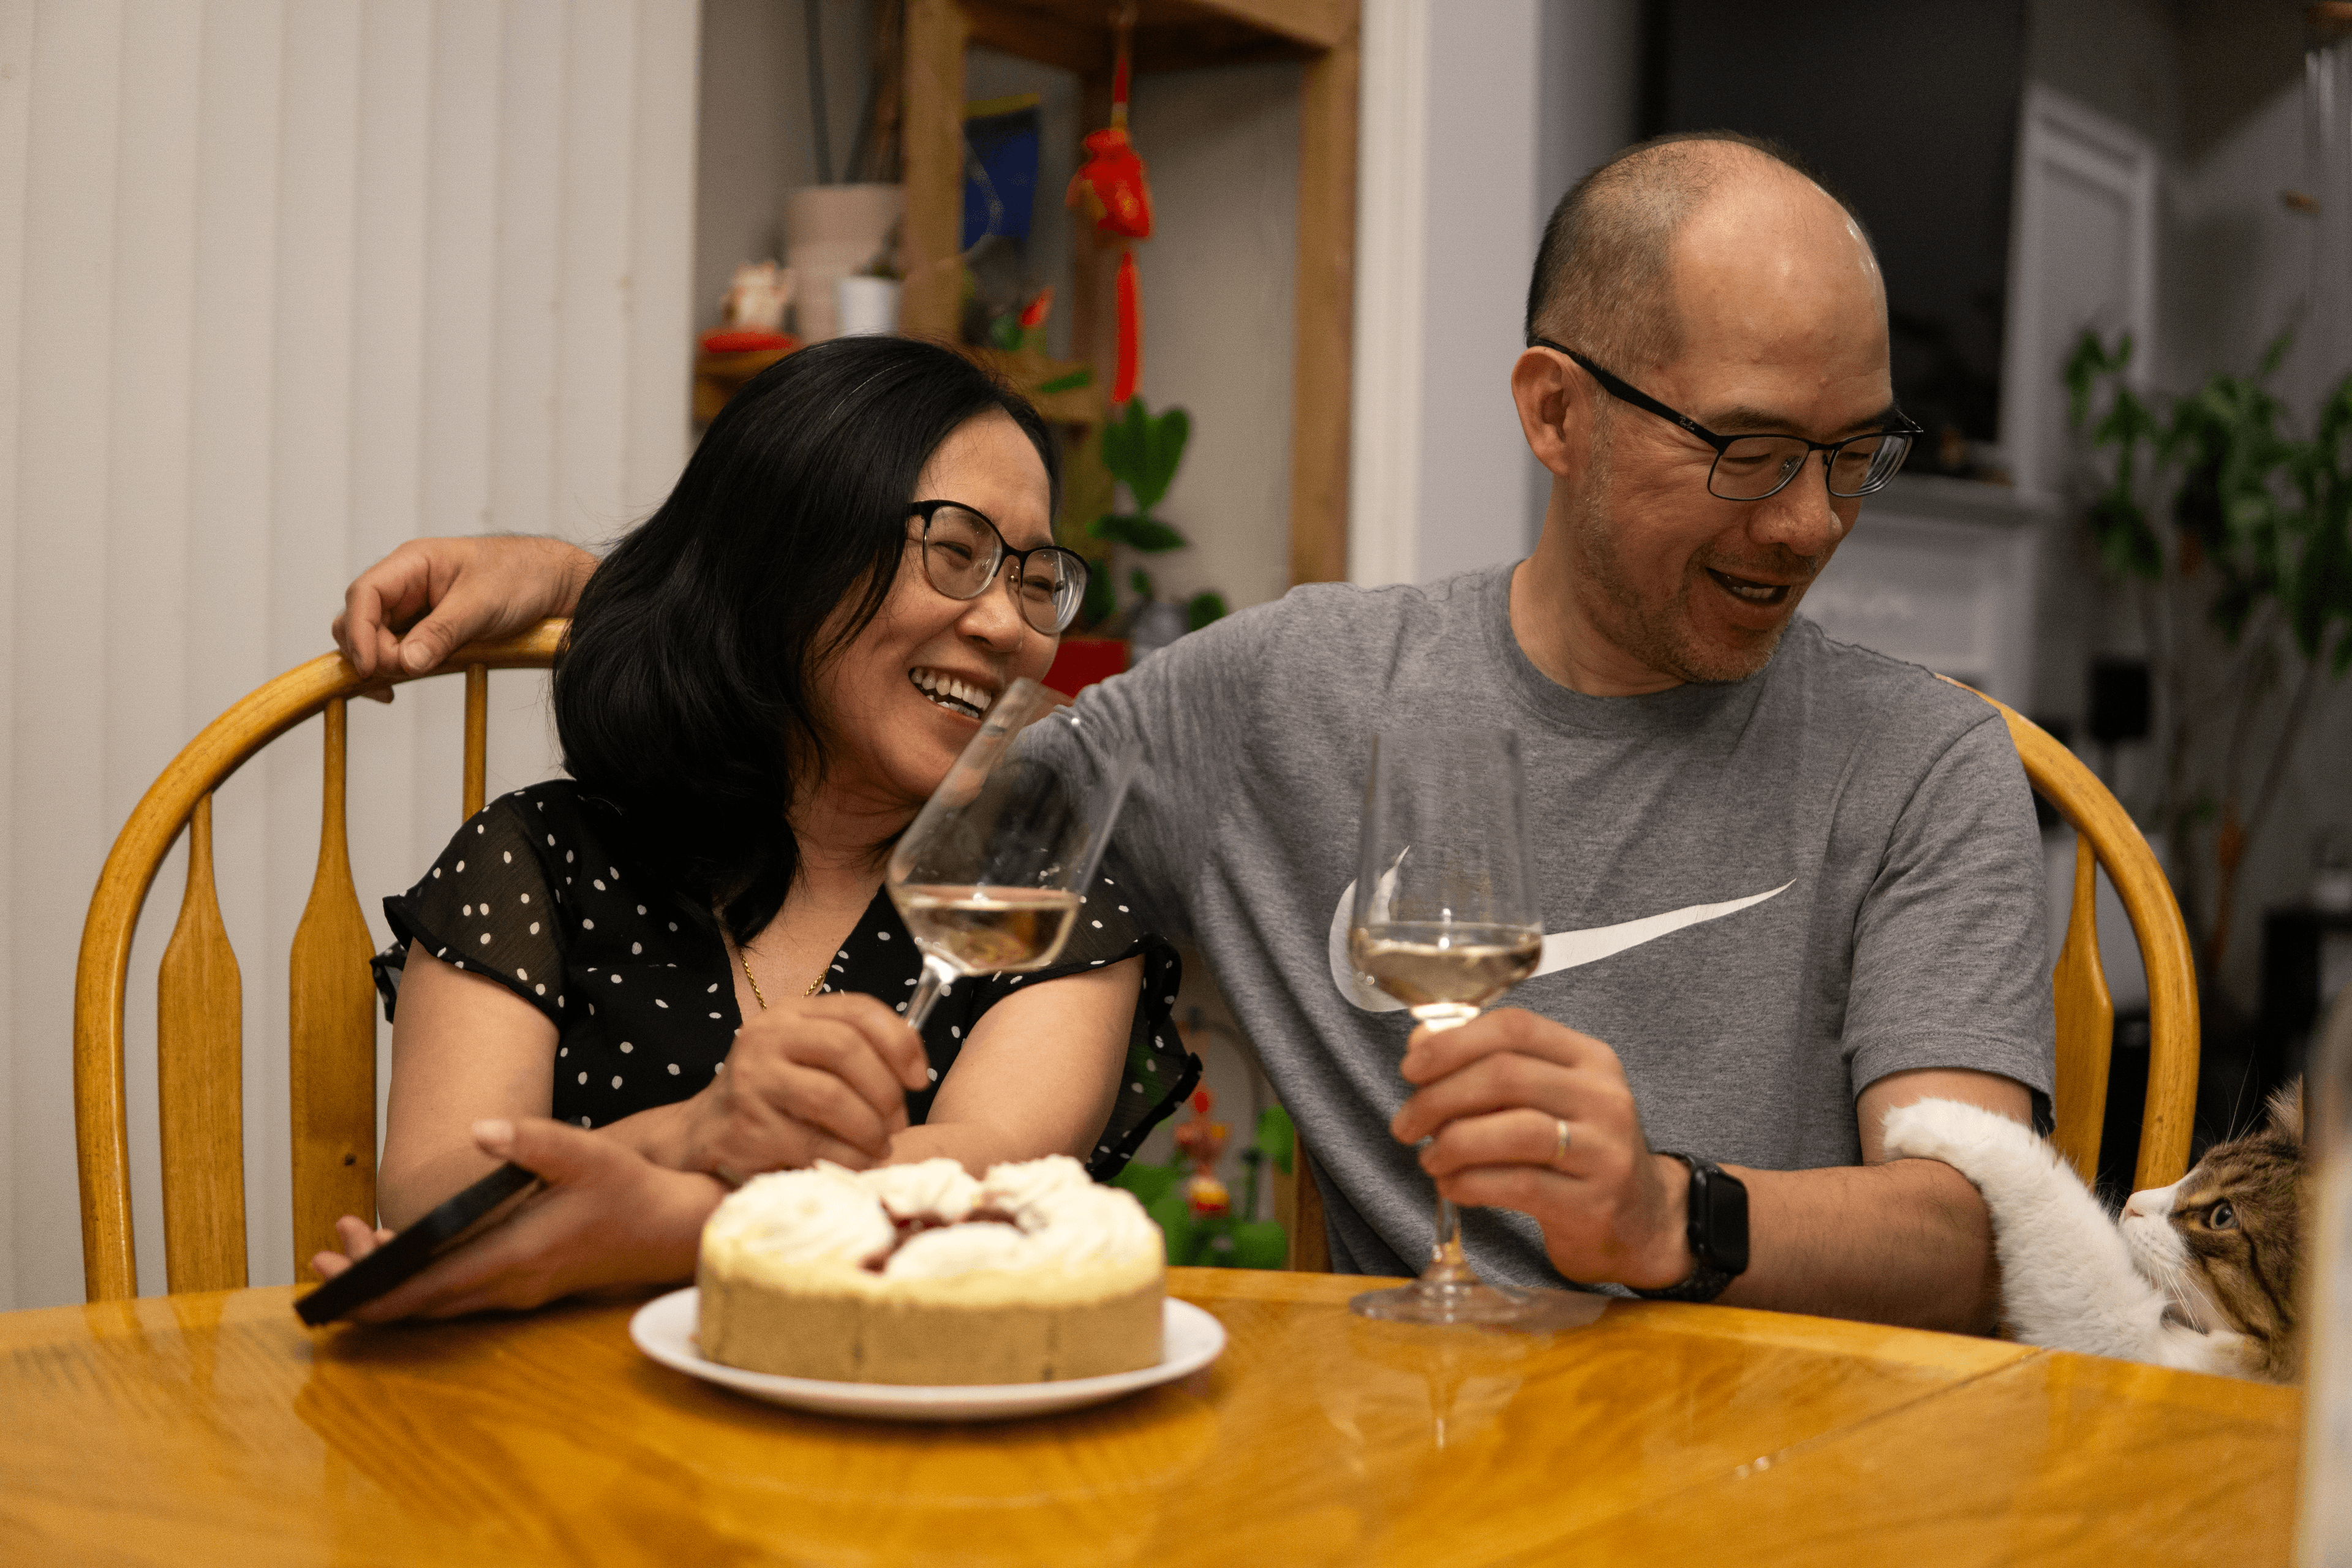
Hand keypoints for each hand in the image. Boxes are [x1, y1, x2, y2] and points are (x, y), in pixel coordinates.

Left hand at [307, 1117, 722, 1320]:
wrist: (672, 1229)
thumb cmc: (629, 1190)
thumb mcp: (586, 1154)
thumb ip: (532, 1141)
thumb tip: (479, 1130)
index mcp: (516, 1256)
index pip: (428, 1288)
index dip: (374, 1290)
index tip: (330, 1284)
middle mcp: (509, 1285)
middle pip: (421, 1303)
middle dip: (367, 1284)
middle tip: (324, 1256)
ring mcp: (516, 1291)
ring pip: (437, 1302)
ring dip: (392, 1281)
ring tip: (351, 1248)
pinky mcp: (523, 1286)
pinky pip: (458, 1296)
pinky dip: (422, 1281)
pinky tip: (405, 1255)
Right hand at [332, 535, 596, 679]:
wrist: (556, 583)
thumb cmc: (523, 576)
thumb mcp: (483, 605)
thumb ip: (442, 632)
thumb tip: (405, 663)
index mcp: (413, 563)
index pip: (364, 594)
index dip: (358, 631)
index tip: (370, 666)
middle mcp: (406, 584)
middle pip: (360, 618)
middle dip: (368, 650)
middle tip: (395, 677)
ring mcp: (414, 607)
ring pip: (373, 637)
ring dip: (379, 663)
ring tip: (396, 686)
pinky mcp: (427, 629)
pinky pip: (396, 649)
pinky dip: (392, 668)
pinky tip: (395, 686)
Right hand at [674, 993, 932, 1180]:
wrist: (703, 1135)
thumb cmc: (772, 1098)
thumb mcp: (806, 1059)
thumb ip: (854, 1051)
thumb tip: (915, 1071)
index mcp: (791, 1014)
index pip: (859, 1010)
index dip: (901, 1043)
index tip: (920, 1080)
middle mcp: (767, 1036)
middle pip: (847, 1048)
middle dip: (886, 1091)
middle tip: (898, 1123)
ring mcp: (752, 1080)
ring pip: (832, 1097)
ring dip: (870, 1128)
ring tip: (879, 1146)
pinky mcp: (745, 1127)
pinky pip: (813, 1143)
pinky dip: (847, 1157)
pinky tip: (857, 1163)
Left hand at [1390, 1008, 1691, 1288]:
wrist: (1639, 1222)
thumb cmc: (1576, 1151)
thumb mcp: (1541, 1098)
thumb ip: (1484, 1066)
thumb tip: (1420, 1043)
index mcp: (1589, 1058)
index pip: (1515, 1028)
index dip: (1453, 1043)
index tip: (1411, 1069)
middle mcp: (1603, 1097)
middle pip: (1506, 1076)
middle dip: (1439, 1098)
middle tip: (1405, 1125)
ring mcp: (1604, 1150)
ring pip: (1513, 1131)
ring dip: (1453, 1143)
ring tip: (1429, 1159)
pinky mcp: (1593, 1203)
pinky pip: (1518, 1185)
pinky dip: (1471, 1183)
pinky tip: (1453, 1186)